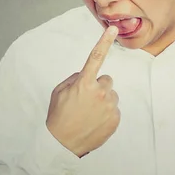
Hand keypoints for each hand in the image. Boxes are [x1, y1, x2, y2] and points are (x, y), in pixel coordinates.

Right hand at [46, 26, 119, 157]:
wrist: (62, 145)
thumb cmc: (58, 117)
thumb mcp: (59, 92)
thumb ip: (74, 79)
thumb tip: (86, 76)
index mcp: (84, 83)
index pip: (96, 57)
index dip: (104, 41)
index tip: (113, 29)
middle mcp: (100, 92)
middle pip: (106, 80)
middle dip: (98, 86)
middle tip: (86, 100)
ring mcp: (110, 106)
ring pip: (111, 95)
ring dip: (103, 100)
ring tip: (89, 114)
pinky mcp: (115, 118)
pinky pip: (114, 109)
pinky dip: (106, 114)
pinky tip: (94, 122)